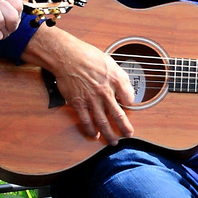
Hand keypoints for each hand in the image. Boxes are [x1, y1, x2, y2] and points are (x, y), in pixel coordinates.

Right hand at [34, 28, 136, 143]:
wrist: (67, 56)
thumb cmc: (87, 56)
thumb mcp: (110, 62)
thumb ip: (120, 77)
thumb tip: (127, 90)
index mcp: (115, 79)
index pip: (129, 97)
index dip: (131, 103)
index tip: (129, 106)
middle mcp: (105, 91)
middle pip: (118, 114)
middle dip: (124, 127)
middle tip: (128, 134)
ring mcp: (91, 99)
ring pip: (103, 121)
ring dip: (110, 134)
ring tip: (113, 141)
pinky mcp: (78, 103)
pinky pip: (86, 120)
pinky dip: (91, 130)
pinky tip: (95, 135)